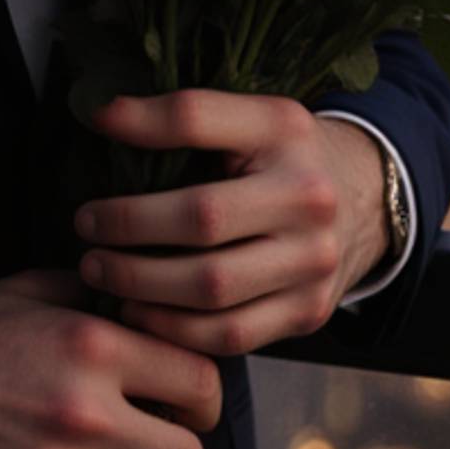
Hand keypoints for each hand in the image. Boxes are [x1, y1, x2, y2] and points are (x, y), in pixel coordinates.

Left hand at [73, 89, 391, 355]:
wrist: (365, 202)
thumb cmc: (284, 157)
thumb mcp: (251, 118)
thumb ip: (185, 114)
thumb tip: (101, 112)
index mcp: (286, 131)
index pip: (197, 118)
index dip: (141, 123)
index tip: (96, 126)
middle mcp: (308, 198)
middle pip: (201, 219)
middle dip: (128, 229)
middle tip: (85, 229)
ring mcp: (313, 263)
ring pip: (211, 288)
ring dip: (139, 285)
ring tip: (99, 272)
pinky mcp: (309, 312)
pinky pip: (228, 336)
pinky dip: (172, 329)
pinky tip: (138, 311)